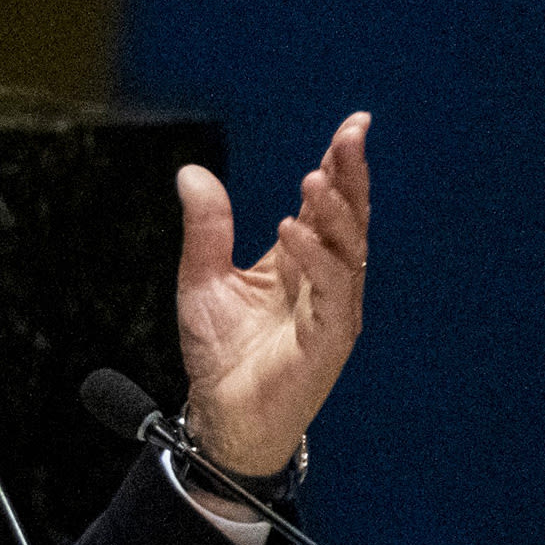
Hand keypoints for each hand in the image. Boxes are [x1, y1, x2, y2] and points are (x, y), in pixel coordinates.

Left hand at [174, 111, 370, 475]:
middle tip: (351, 136)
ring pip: (349, 251)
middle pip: (349, 219)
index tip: (352, 126)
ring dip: (334, 213)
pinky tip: (294, 231)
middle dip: (352, 176)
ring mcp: (333, 310)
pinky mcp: (329, 340)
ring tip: (314, 179)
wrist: (221, 418)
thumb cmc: (221, 354)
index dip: (340, 165)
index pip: (328, 204)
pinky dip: (316, 260)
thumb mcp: (202, 280)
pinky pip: (333, 293)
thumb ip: (206, 229)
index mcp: (302, 261)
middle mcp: (326, 280)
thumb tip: (192, 173)